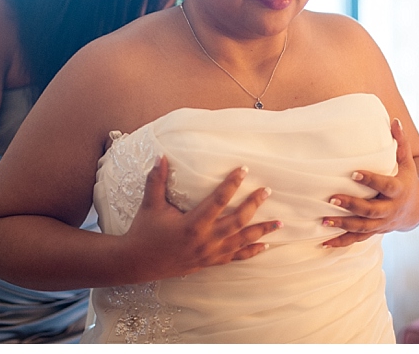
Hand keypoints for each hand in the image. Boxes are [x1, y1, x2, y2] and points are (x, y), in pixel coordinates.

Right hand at [123, 156, 282, 279]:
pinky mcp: (209, 262)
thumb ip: (157, 180)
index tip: (244, 169)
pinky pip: (235, 257)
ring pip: (241, 241)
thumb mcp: (150, 204)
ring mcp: (209, 254)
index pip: (218, 200)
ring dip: (261, 231)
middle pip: (237, 221)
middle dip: (254, 205)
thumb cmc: (144, 232)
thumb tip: (160, 156)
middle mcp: (205, 240)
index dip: (232, 184)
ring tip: (280, 222)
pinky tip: (264, 246)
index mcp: (192, 224)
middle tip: (267, 191)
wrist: (138, 263)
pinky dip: (251, 252)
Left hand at [321, 118, 418, 247]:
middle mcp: (390, 209)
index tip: (354, 173)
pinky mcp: (375, 231)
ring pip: (363, 227)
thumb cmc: (407, 179)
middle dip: (352, 205)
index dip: (370, 180)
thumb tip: (394, 120)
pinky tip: (324, 244)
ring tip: (324, 221)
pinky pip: (358, 239)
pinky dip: (342, 242)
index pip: (384, 185)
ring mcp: (382, 223)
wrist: (418, 208)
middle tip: (332, 198)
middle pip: (371, 210)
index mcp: (398, 190)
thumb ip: (400, 143)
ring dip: (343, 225)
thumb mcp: (407, 162)